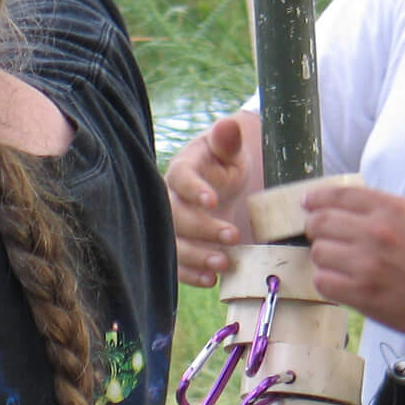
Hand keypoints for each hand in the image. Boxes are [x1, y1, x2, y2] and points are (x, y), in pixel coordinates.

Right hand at [167, 113, 256, 286]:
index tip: (213, 201)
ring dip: (194, 256)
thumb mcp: (230, 150)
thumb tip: (228, 125)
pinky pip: (174, 262)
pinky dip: (190, 273)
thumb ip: (228, 140)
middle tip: (234, 236)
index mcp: (183, 170)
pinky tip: (211, 279)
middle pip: (174, 216)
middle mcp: (170, 198)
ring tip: (223, 264)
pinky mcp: (177, 244)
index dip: (193, 190)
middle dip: (202, 229)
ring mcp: (170, 224)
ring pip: (171, 242)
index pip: (180, 178)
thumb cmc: (223, 163)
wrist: (217, 181)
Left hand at [302, 184, 404, 342]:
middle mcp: (377, 232)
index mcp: (392, 209)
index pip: (338, 195)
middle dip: (316, 229)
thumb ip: (379, 210)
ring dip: (325, 258)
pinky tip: (343, 282)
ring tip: (342, 264)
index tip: (307, 203)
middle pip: (319, 223)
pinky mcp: (362, 293)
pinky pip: (322, 281)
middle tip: (323, 237)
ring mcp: (367, 264)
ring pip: (318, 252)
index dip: (316, 199)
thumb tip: (336, 206)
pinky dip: (328, 281)